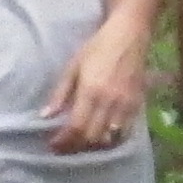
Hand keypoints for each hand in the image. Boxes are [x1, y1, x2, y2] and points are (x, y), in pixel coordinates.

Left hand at [44, 30, 147, 155]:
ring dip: (93, 145)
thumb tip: (45, 115)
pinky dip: (112, 140)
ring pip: (109, 138)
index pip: (76, 127)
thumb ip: (60, 93)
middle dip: (76, 146)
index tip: (53, 145)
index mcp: (91, 91)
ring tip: (81, 143)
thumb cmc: (98, 47)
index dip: (64, 141)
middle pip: (92, 137)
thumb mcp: (73, 66)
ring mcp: (126, 105)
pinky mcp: (137, 105)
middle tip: (64, 147)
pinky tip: (101, 137)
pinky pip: (125, 132)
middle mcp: (110, 102)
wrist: (129, 35)